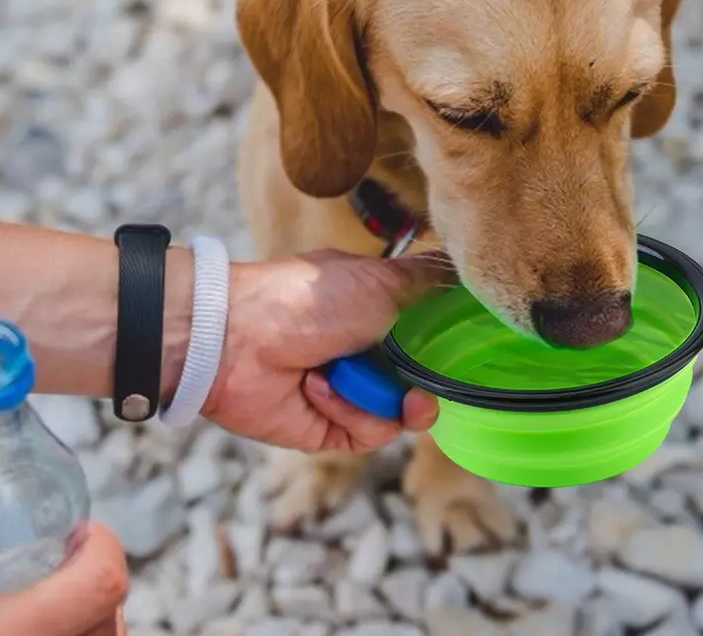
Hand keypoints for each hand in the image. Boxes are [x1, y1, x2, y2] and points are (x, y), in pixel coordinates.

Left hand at [201, 249, 452, 452]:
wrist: (236, 339)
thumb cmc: (307, 298)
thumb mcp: (379, 279)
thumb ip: (427, 279)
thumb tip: (464, 270)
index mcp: (376, 311)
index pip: (429, 336)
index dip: (447, 347)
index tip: (466, 350)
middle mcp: (366, 353)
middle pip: (423, 382)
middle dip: (426, 385)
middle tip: (418, 386)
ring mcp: (349, 392)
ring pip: (401, 413)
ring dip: (378, 396)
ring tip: (350, 378)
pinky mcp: (330, 428)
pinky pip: (368, 432)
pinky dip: (349, 411)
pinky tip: (319, 389)